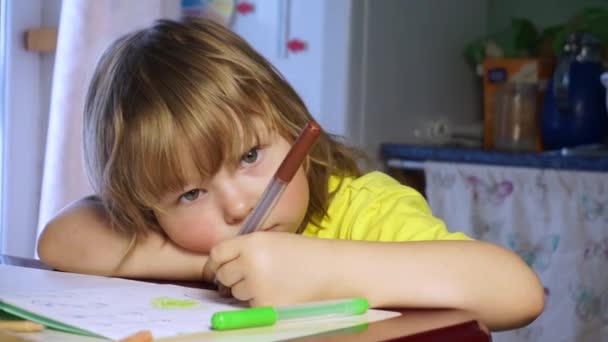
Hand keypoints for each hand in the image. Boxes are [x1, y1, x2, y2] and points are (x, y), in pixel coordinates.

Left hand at [202, 232, 329, 305]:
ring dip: (247, 290)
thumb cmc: (303, 254)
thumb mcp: (272, 240)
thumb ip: (245, 249)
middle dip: (233, 277)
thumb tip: (218, 268)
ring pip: (236, 293)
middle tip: (253, 275)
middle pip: (223, 275)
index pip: (217, 253)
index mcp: (252, 242)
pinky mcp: (266, 306)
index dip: (216, 263)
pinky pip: (250, 306)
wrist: (332, 270)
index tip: (217, 269)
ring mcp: (258, 287)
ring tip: (272, 282)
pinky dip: (260, 302)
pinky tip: (279, 292)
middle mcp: (250, 263)